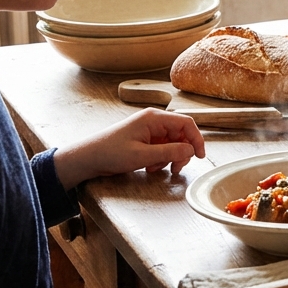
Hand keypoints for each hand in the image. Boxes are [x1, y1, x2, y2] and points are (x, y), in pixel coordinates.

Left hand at [53, 108, 206, 189]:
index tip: (200, 156)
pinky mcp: (144, 139)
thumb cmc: (110, 153)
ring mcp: (149, 130)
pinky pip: (162, 148)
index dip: (197, 139)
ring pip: (173, 143)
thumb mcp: (142, 156)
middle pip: (181, 134)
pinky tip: (149, 166)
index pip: (186, 124)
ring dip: (169, 157)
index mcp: (154, 118)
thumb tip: (191, 150)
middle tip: (175, 168)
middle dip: (182, 152)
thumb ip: (169, 152)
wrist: (87, 158)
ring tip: (155, 168)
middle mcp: (154, 121)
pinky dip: (160, 159)